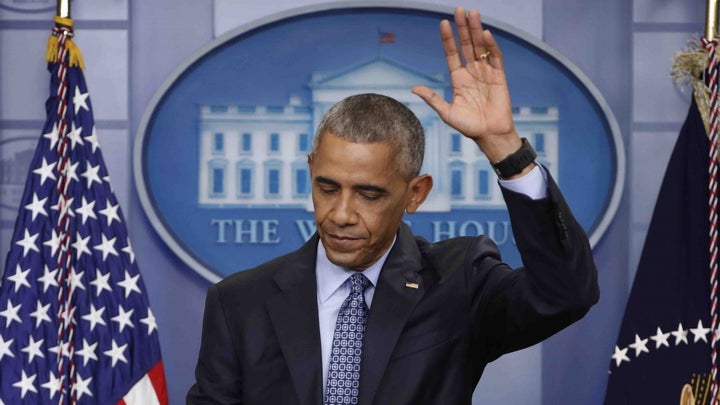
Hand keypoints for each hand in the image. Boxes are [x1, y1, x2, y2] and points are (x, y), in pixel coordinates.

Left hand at [412, 7, 520, 162]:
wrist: (489, 135)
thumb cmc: (468, 126)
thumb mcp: (447, 112)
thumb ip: (432, 98)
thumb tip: (414, 88)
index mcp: (458, 79)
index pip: (452, 53)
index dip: (448, 39)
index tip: (443, 23)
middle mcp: (472, 72)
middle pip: (466, 45)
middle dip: (462, 28)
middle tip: (459, 9)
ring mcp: (486, 73)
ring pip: (480, 47)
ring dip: (476, 31)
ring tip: (472, 14)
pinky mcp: (499, 77)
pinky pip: (495, 58)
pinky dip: (491, 46)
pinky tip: (485, 35)